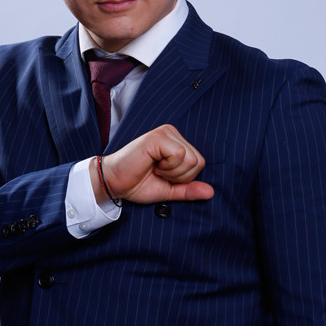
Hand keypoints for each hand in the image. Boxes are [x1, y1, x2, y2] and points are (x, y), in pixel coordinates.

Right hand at [90, 124, 213, 204]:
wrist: (114, 183)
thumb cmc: (137, 183)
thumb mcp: (169, 190)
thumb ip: (189, 189)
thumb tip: (211, 192)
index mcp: (177, 142)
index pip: (200, 163)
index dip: (184, 178)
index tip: (162, 176)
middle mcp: (173, 133)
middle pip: (198, 162)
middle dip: (180, 176)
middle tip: (158, 173)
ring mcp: (166, 132)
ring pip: (191, 159)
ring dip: (173, 173)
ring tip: (155, 169)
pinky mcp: (158, 136)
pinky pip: (180, 155)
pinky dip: (168, 167)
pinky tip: (152, 164)